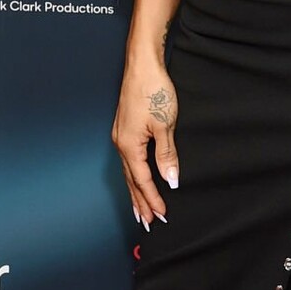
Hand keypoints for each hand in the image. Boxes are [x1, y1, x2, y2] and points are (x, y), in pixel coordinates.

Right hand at [112, 53, 178, 228]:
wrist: (142, 65)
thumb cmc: (153, 90)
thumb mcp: (165, 125)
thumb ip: (166, 155)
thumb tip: (169, 179)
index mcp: (129, 146)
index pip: (142, 181)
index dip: (153, 199)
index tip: (162, 216)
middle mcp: (121, 143)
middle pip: (131, 181)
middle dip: (140, 203)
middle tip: (148, 224)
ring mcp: (121, 135)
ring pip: (129, 171)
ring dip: (136, 192)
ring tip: (141, 210)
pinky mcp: (125, 128)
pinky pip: (129, 159)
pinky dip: (134, 175)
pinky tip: (138, 179)